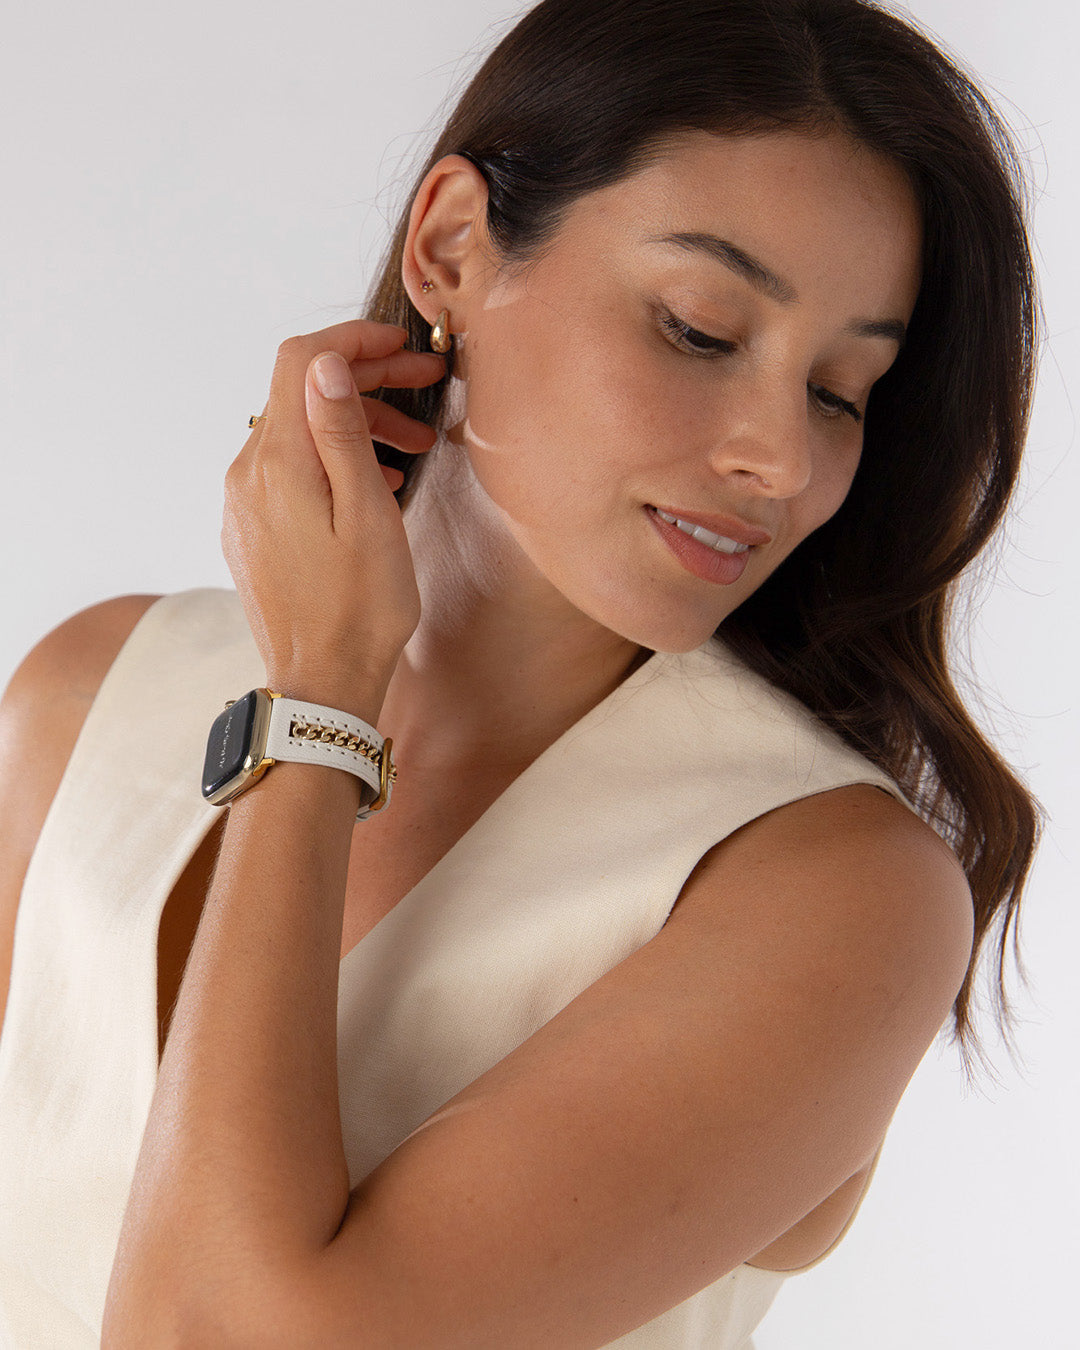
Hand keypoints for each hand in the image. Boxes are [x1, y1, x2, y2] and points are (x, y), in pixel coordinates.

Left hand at [221, 319, 446, 718]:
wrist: (322, 684)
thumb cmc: (359, 609)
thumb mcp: (368, 514)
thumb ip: (343, 433)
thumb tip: (327, 362)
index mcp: (277, 464)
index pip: (302, 362)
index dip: (353, 340)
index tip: (402, 344)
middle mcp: (248, 476)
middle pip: (300, 394)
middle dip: (365, 379)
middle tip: (426, 386)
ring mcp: (245, 505)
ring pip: (298, 433)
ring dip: (356, 424)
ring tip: (416, 446)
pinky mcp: (253, 531)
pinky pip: (291, 471)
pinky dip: (334, 459)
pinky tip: (378, 481)